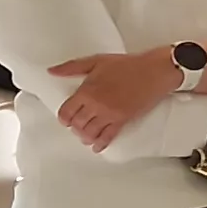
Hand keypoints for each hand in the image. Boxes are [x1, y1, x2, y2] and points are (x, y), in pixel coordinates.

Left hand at [49, 49, 181, 152]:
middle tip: (77, 126)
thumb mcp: (97, 61)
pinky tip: (97, 146)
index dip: (64, 118)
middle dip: (75, 127)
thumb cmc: (128, 64)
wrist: (154, 71)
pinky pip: (108, 137)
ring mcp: (109, 114)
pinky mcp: (123, 120)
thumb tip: (53, 71)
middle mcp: (96, 105)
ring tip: (86, 135)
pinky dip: (100, 144)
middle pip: (77, 124)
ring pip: (90, 133)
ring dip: (85, 137)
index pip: (66, 112)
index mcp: (87, 91)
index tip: (66, 119)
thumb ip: (72, 67)